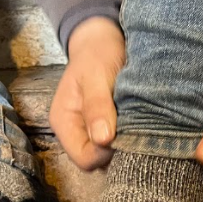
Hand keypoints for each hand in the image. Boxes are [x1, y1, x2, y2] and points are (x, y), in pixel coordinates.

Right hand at [49, 17, 125, 170]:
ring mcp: (89, 133)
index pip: (84, 158)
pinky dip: (128, 137)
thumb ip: (97, 106)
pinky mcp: (104, 129)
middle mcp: (75, 133)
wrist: (102, 40)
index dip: (105, 152)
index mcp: (64, 123)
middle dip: (116, 150)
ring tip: (137, 122)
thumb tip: (103, 140)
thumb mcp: (96, 75)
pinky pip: (117, 145)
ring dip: (124, 143)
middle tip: (135, 126)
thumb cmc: (97, 54)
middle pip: (96, 161)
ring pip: (108, 155)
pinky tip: (137, 122)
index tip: (124, 132)